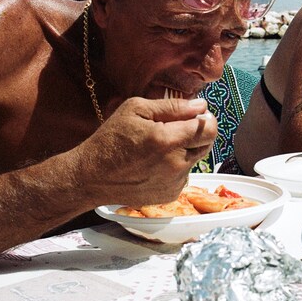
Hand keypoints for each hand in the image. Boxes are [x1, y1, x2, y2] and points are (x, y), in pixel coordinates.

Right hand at [75, 97, 216, 206]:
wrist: (92, 177)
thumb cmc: (111, 139)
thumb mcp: (135, 109)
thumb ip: (172, 106)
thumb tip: (200, 106)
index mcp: (167, 140)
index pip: (209, 128)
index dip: (206, 119)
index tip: (196, 116)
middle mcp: (175, 164)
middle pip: (208, 144)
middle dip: (199, 133)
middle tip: (177, 129)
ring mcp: (174, 182)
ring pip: (196, 159)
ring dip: (186, 150)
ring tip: (160, 148)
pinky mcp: (170, 194)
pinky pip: (184, 175)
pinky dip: (176, 167)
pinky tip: (155, 163)